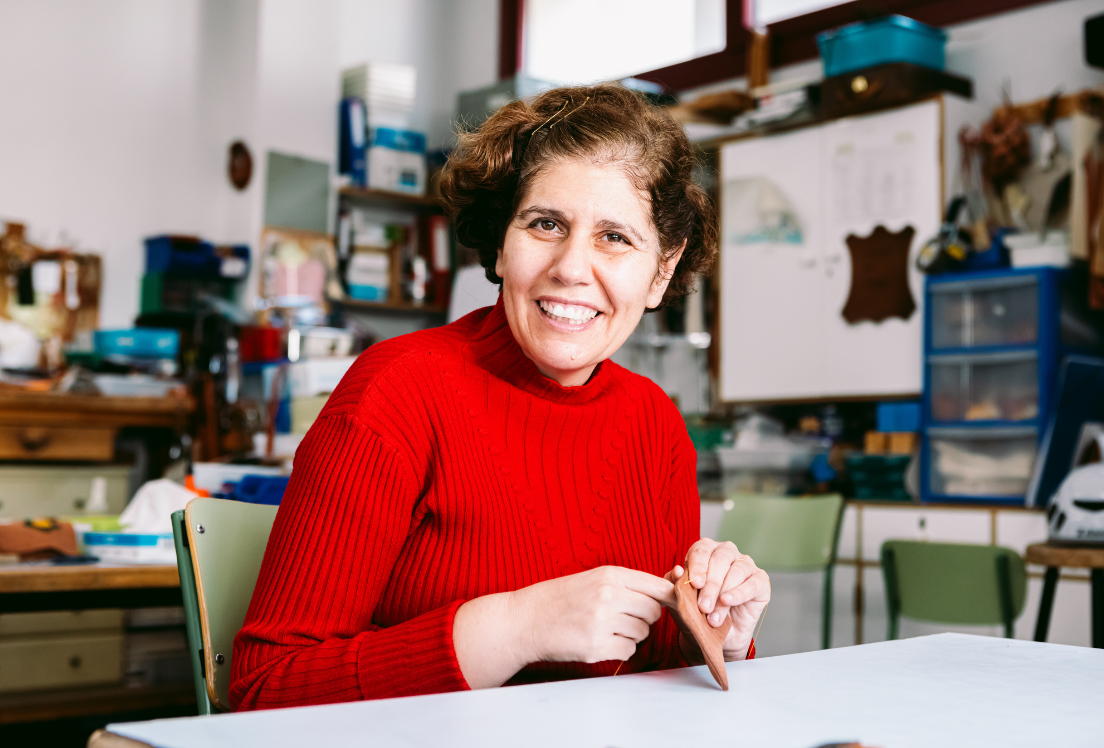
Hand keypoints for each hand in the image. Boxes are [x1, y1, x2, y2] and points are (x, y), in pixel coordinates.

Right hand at [517, 565, 673, 663]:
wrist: (525, 620)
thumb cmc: (559, 599)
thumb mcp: (592, 579)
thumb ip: (625, 584)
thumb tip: (663, 593)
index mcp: (609, 575)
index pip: (657, 586)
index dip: (666, 597)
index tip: (666, 603)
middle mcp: (608, 596)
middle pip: (653, 611)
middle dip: (645, 618)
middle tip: (625, 618)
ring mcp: (602, 623)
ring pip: (642, 633)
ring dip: (630, 634)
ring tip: (606, 628)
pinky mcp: (596, 647)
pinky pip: (628, 650)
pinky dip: (620, 649)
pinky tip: (600, 641)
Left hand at [663, 539, 769, 661]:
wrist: (716, 636)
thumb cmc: (697, 611)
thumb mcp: (680, 600)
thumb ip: (673, 585)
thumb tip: (677, 570)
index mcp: (705, 551)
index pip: (701, 550)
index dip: (698, 566)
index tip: (695, 584)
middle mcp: (727, 553)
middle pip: (720, 559)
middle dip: (711, 584)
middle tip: (703, 607)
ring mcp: (745, 565)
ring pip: (736, 571)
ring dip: (723, 594)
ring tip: (713, 617)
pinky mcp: (760, 581)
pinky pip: (753, 583)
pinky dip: (740, 593)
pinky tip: (729, 602)